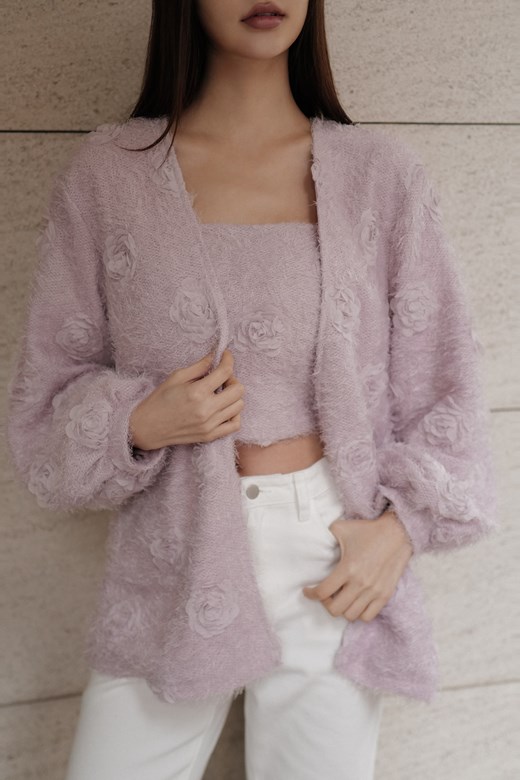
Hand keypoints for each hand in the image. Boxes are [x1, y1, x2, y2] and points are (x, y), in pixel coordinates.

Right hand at [129, 349, 244, 449]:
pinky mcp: (210, 436)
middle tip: (222, 377)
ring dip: (233, 396)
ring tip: (221, 393)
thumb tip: (215, 356)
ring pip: (239, 406)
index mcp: (197, 392)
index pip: (225, 372)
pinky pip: (235, 425)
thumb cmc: (159, 400)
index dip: (228, 360)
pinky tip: (225, 408)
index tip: (226, 355)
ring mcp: (209, 425)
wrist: (147, 427)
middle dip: (233, 379)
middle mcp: (206, 409)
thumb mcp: (176, 377)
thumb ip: (199, 366)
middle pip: (238, 390)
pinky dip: (234, 414)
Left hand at [302, 510, 412, 621]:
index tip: (307, 591)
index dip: (311, 594)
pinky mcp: (385, 594)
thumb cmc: (368, 530)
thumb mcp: (341, 527)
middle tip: (325, 594)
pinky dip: (358, 613)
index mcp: (347, 568)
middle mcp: (360, 583)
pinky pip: (368, 616)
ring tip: (340, 598)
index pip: (323, 592)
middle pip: (335, 609)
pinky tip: (355, 602)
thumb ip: (326, 535)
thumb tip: (315, 541)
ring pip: (351, 615)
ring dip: (342, 609)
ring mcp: (374, 591)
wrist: (397, 533)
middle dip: (325, 603)